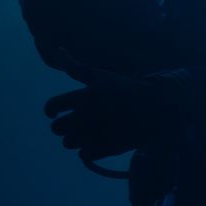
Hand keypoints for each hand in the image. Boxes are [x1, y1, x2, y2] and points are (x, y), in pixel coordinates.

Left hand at [44, 63, 186, 160]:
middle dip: (63, 126)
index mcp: (84, 96)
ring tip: (87, 132)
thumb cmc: (125, 89)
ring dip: (74, 139)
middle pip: (57, 129)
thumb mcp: (100, 75)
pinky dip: (88, 151)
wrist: (155, 107)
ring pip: (68, 144)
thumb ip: (76, 68)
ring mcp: (96, 134)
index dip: (50, 111)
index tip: (55, 113)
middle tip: (75, 122)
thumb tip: (58, 50)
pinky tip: (96, 141)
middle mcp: (87, 116)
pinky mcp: (106, 149)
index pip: (51, 107)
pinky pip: (84, 155)